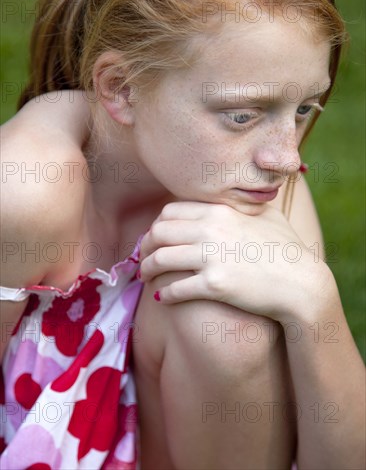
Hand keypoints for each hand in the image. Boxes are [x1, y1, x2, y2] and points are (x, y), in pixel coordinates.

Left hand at [140, 201, 332, 323]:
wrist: (302, 283)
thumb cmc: (287, 249)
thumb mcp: (266, 216)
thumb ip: (242, 205)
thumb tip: (232, 200)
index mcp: (219, 210)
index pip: (171, 211)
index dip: (157, 225)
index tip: (154, 236)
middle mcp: (211, 229)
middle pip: (159, 232)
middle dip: (145, 246)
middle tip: (143, 257)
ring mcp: (211, 257)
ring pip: (161, 259)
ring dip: (147, 269)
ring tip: (145, 276)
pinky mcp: (214, 285)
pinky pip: (175, 288)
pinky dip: (163, 294)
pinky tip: (161, 297)